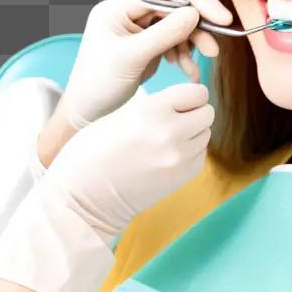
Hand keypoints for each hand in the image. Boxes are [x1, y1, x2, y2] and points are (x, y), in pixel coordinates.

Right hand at [43, 81, 215, 241]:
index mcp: (154, 110)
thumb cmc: (95, 150)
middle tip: (174, 120)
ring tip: (167, 139)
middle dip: (194, 113)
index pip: (198, 92)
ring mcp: (179, 158)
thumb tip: (185, 101)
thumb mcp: (124, 113)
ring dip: (193, 133)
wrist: (85, 198)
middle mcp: (172, 133)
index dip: (189, 95)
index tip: (178, 101)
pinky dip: (190, 152)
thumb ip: (158, 105)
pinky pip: (200, 155)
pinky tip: (167, 156)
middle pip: (207, 112)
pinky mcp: (182, 178)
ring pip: (205, 134)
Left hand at [55, 0, 233, 130]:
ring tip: (205, 59)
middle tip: (215, 43)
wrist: (86, 114)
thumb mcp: (130, 60)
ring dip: (195, 40)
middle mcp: (130, 11)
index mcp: (118, 7)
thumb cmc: (97, 87)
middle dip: (198, 22)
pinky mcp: (148, 43)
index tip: (218, 15)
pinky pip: (175, 40)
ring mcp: (140, 27)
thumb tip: (194, 14)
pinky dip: (186, 55)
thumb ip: (162, 35)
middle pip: (175, 3)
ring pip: (179, 22)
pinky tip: (189, 71)